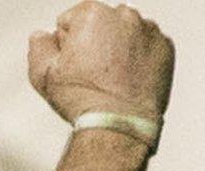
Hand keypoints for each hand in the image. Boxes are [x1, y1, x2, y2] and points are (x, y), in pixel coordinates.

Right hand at [29, 2, 173, 123]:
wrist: (119, 122)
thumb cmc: (82, 98)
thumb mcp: (43, 74)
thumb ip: (39, 46)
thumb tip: (42, 36)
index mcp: (93, 14)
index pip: (70, 20)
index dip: (65, 44)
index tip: (71, 65)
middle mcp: (125, 15)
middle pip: (100, 23)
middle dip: (93, 42)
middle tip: (89, 73)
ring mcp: (149, 30)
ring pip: (124, 33)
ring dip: (116, 48)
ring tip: (109, 78)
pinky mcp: (165, 47)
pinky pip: (145, 46)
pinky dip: (137, 58)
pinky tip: (127, 79)